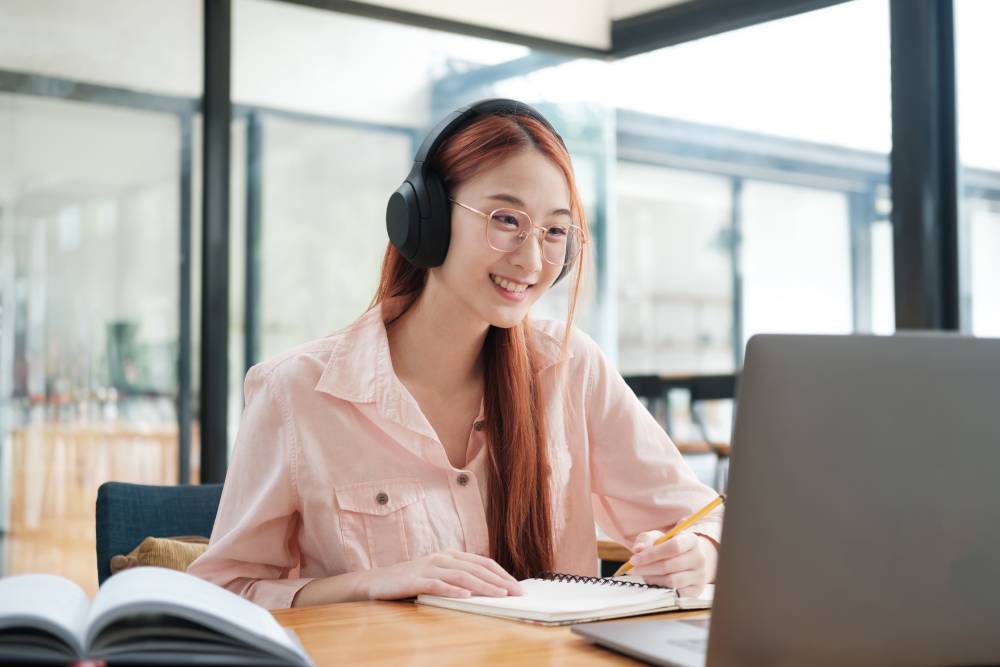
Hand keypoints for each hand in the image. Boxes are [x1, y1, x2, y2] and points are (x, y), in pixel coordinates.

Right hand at [364, 549, 522, 599]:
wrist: (375, 582)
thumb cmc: (410, 581)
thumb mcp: (438, 575)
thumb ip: (459, 578)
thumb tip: (488, 590)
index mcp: (451, 555)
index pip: (483, 563)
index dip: (502, 574)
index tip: (518, 587)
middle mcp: (442, 557)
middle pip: (476, 569)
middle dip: (499, 581)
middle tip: (516, 593)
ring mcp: (429, 567)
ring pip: (461, 576)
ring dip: (483, 586)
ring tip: (499, 595)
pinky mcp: (415, 580)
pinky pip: (437, 585)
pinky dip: (452, 591)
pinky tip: (465, 598)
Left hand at [625, 530, 717, 597]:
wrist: (688, 559)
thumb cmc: (669, 546)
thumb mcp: (658, 538)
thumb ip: (646, 540)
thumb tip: (638, 549)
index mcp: (691, 540)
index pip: (674, 547)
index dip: (652, 554)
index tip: (634, 559)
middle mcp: (699, 558)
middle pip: (670, 565)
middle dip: (647, 568)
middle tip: (632, 569)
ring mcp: (699, 575)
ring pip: (672, 581)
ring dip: (652, 579)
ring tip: (642, 575)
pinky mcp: (696, 590)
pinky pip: (675, 592)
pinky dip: (660, 588)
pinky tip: (653, 582)